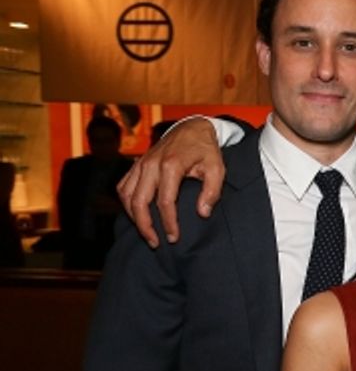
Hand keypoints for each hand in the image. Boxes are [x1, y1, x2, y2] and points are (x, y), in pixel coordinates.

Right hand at [117, 117, 224, 246]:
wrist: (192, 128)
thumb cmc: (206, 150)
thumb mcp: (217, 168)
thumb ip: (212, 191)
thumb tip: (202, 213)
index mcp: (171, 165)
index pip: (165, 202)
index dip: (168, 223)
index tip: (174, 237)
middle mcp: (151, 164)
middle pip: (139, 202)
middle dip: (146, 226)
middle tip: (156, 243)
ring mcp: (141, 163)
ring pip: (127, 195)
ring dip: (133, 217)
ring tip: (147, 233)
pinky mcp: (136, 164)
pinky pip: (123, 186)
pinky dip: (127, 203)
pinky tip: (137, 215)